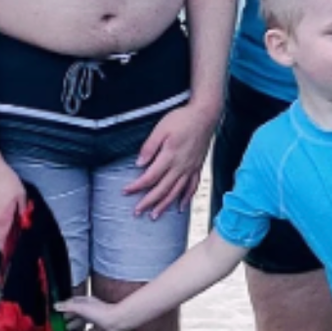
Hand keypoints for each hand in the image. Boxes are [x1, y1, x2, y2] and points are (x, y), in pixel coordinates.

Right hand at [0, 153, 26, 252]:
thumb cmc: (3, 177)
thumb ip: (22, 211)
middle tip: (8, 238)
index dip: (7, 251)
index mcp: (1, 219)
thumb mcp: (20, 193)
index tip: (11, 254)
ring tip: (0, 221)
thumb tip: (24, 223)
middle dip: (0, 241)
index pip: (2, 244)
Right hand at [56, 296, 126, 330]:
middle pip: (77, 313)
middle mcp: (91, 309)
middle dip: (69, 317)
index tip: (58, 310)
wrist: (117, 321)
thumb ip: (68, 307)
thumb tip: (56, 306)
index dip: (65, 306)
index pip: (73, 302)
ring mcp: (96, 319)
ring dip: (75, 326)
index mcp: (86, 302)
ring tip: (67, 330)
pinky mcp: (100, 328)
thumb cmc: (102, 313)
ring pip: (82, 322)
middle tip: (61, 321)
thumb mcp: (81, 308)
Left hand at [123, 103, 216, 219]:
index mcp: (170, 156)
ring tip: (155, 215)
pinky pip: (192, 187)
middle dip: (148, 202)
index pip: (150, 177)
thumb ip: (149, 147)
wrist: (205, 115)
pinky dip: (186, 199)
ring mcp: (191, 168)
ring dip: (165, 205)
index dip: (137, 186)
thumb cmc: (182, 119)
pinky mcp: (198, 167)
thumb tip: (139, 163)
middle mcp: (181, 166)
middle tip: (137, 212)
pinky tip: (180, 207)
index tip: (126, 191)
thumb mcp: (161, 128)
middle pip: (162, 189)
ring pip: (176, 192)